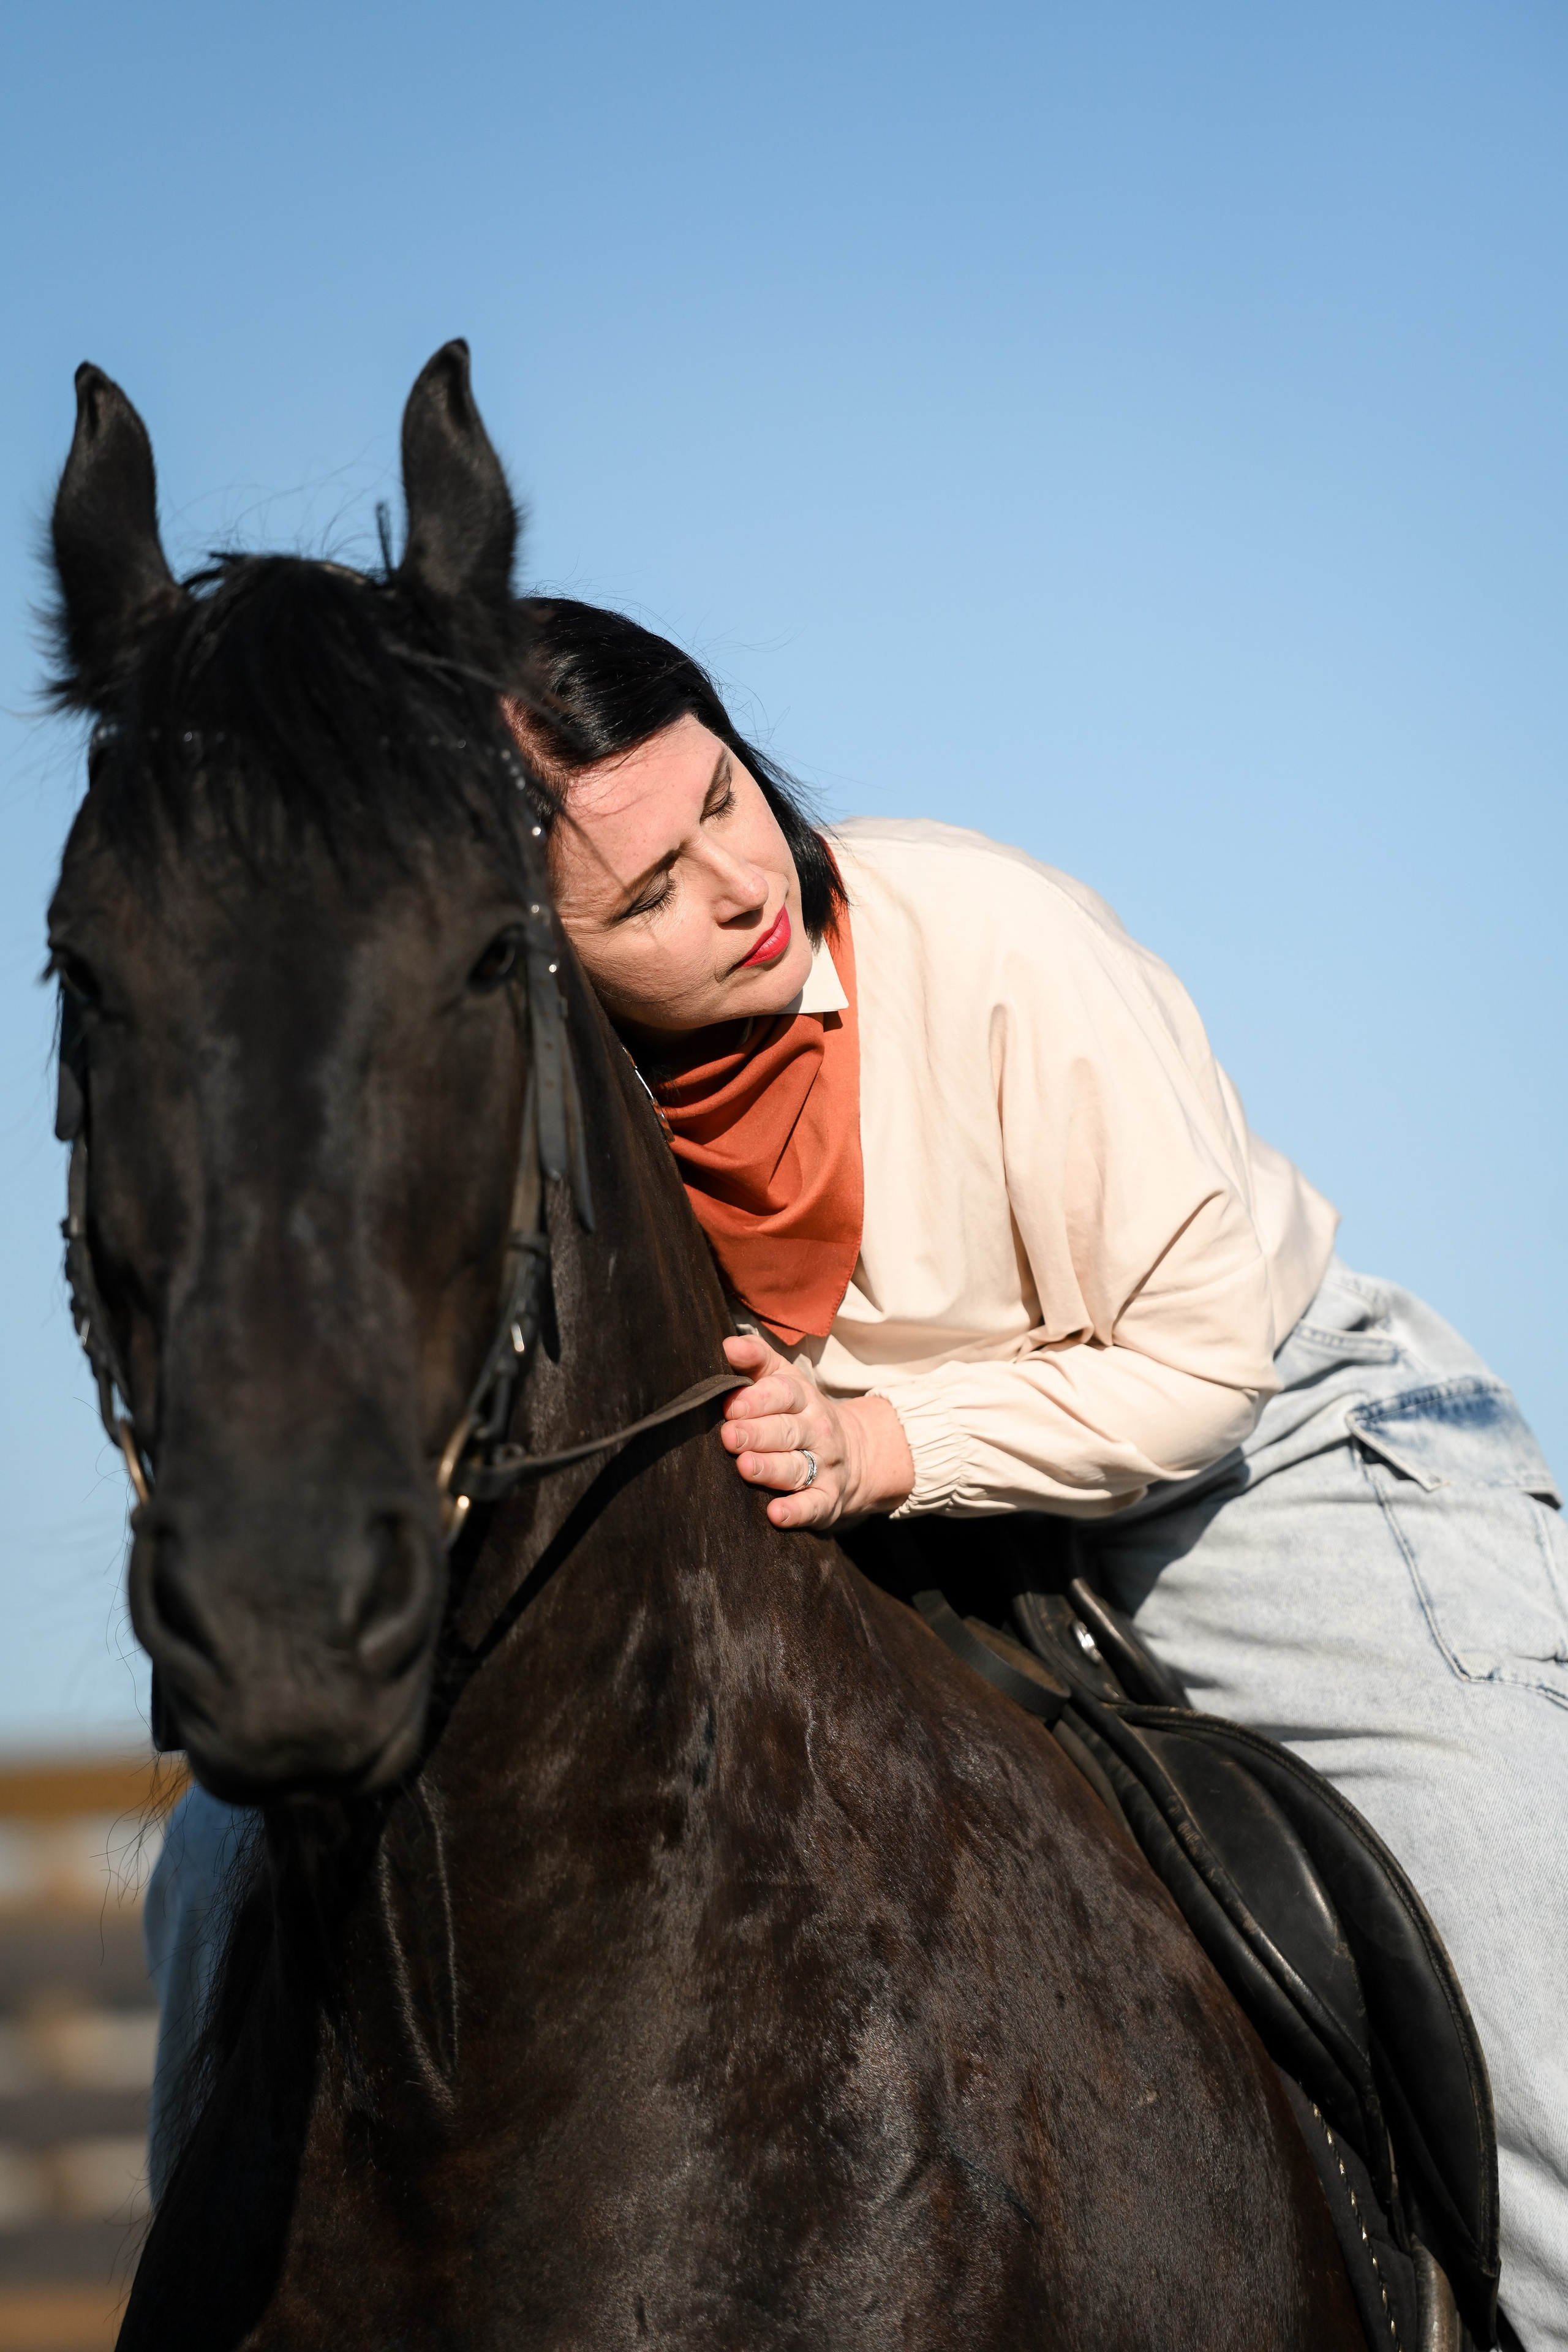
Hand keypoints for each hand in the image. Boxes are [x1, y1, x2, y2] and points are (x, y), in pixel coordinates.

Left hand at [719, 1333, 915, 1529]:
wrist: (857, 1454)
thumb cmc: (799, 1413)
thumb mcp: (784, 1379)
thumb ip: (756, 1359)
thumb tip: (727, 1344)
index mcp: (803, 1399)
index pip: (784, 1394)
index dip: (759, 1399)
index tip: (732, 1405)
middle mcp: (816, 1431)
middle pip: (786, 1430)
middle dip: (757, 1433)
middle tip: (730, 1435)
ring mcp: (823, 1466)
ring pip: (795, 1467)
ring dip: (770, 1468)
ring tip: (745, 1467)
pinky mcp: (827, 1500)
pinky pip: (814, 1506)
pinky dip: (797, 1512)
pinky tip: (776, 1515)